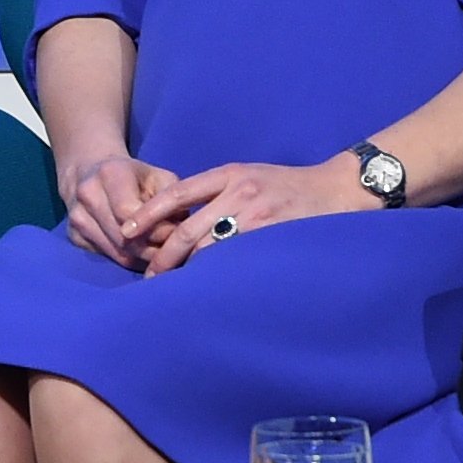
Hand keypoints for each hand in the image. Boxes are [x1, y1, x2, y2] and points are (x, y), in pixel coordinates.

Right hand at [58, 152, 176, 266]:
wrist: (90, 172)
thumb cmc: (135, 177)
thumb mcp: (159, 177)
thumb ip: (172, 201)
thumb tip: (179, 234)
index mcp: (110, 173)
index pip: (129, 212)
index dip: (156, 228)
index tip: (175, 233)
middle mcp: (87, 194)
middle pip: (125, 238)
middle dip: (153, 248)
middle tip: (173, 250)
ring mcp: (76, 218)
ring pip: (118, 254)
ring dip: (143, 258)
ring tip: (160, 253)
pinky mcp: (73, 236)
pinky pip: (108, 258)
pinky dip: (128, 261)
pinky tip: (140, 253)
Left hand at [119, 157, 360, 275]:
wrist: (336, 190)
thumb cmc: (288, 187)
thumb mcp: (249, 177)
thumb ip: (217, 194)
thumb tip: (179, 223)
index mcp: (229, 174)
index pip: (177, 193)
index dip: (149, 214)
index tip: (127, 231)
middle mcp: (239, 192)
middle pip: (186, 229)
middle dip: (164, 256)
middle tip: (150, 277)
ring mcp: (257, 215)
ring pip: (208, 249)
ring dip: (187, 270)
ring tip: (174, 289)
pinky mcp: (273, 236)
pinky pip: (236, 260)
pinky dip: (217, 274)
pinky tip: (208, 288)